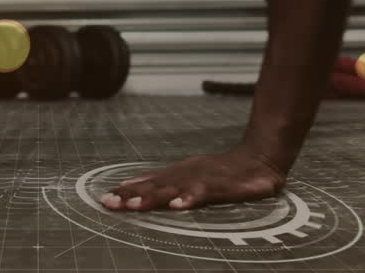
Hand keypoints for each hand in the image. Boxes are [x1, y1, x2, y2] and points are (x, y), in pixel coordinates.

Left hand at [100, 145, 286, 211]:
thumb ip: (168, 183)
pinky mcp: (220, 186)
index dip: (126, 190)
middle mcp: (185, 174)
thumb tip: (138, 188)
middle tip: (109, 202)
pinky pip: (202, 193)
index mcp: (178, 174)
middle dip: (130, 195)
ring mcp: (201, 179)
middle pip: (153, 186)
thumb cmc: (224, 171)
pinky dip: (189, 199)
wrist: (260, 158)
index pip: (147, 182)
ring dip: (151, 198)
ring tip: (133, 206)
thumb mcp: (193, 177)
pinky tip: (177, 206)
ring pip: (172, 189)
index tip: (105, 198)